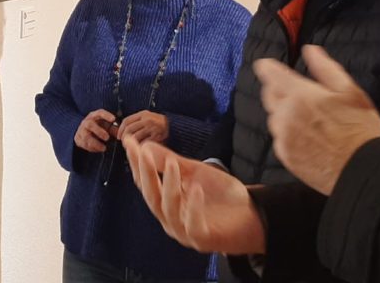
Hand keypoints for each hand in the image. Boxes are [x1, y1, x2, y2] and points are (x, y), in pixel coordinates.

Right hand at [74, 109, 116, 152]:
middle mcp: (86, 122)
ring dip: (95, 143)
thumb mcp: (105, 126)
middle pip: (90, 124)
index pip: (99, 113)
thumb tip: (121, 133)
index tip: (113, 119)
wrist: (83, 132)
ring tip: (104, 148)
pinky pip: (84, 144)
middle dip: (99, 131)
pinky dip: (91, 148)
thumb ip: (113, 129)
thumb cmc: (98, 127)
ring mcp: (81, 130)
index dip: (106, 115)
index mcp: (94, 116)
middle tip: (107, 138)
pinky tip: (98, 150)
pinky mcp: (78, 139)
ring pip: (86, 137)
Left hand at [117, 110, 168, 143]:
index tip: (119, 135)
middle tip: (123, 142)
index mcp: (143, 114)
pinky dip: (140, 146)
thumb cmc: (159, 123)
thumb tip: (123, 129)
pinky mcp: (156, 136)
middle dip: (123, 137)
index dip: (120, 129)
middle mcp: (147, 120)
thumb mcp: (148, 117)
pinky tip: (139, 148)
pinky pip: (144, 143)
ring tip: (130, 147)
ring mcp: (151, 128)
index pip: (126, 121)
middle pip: (129, 129)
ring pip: (135, 137)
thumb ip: (137, 121)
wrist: (174, 126)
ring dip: (130, 144)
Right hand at [123, 135, 264, 254]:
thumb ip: (170, 162)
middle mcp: (169, 217)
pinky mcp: (201, 239)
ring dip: (169, 185)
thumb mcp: (194, 173)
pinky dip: (193, 207)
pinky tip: (196, 189)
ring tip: (172, 164)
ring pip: (168, 209)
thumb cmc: (220, 197)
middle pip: (151, 195)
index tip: (128, 141)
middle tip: (143, 152)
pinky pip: (192, 224)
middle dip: (146, 173)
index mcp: (165, 202)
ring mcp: (183, 230)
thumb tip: (145, 145)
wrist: (251, 218)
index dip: (136, 162)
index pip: (145, 181)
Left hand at [255, 45, 379, 195]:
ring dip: (282, 112)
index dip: (267, 67)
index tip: (266, 65)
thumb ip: (325, 68)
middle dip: (277, 89)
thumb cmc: (360, 128)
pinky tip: (307, 136)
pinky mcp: (285, 157)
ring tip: (307, 117)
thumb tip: (310, 50)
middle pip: (268, 95)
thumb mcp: (350, 91)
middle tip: (295, 92)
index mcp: (300, 95)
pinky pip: (279, 138)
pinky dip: (287, 133)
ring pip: (273, 117)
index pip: (270, 74)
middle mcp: (285, 116)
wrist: (363, 170)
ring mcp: (283, 138)